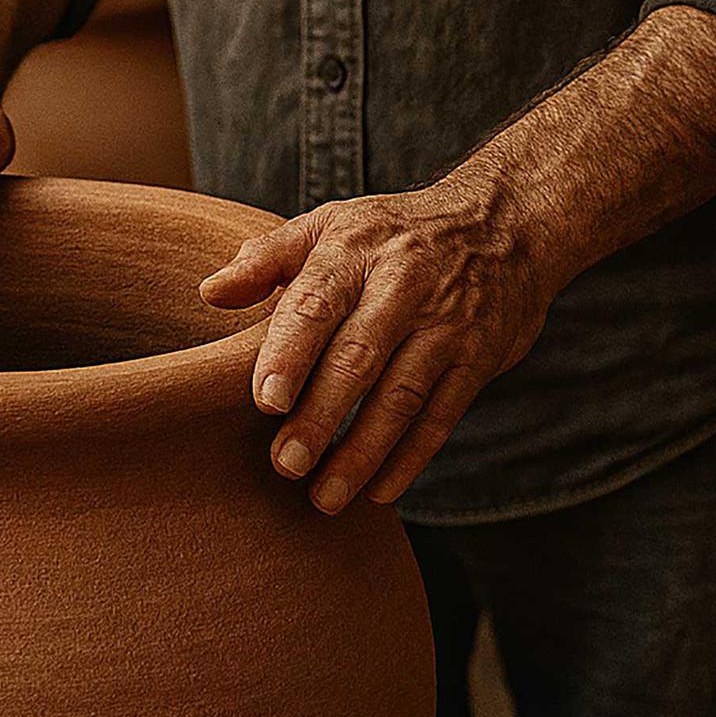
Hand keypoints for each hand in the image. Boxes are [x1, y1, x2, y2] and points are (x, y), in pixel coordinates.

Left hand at [198, 179, 566, 512]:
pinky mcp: (480, 358)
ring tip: (323, 495)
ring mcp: (448, 324)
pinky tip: (379, 491)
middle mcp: (404, 286)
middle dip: (321, 416)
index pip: (316, 303)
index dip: (291, 352)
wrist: (505, 221)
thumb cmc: (390, 234)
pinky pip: (442, 415)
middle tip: (286, 464)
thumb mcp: (329, 224)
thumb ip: (266, 259)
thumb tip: (210, 293)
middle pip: (358, 358)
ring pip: (401, 396)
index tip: (267, 400)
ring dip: (362, 452)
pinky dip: (411, 457)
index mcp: (354, 250)